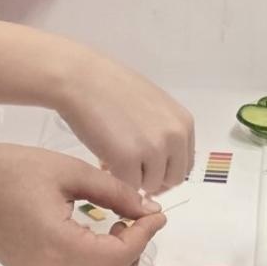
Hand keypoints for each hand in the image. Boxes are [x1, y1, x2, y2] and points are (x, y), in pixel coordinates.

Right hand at [0, 143, 167, 265]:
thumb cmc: (13, 169)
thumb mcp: (70, 171)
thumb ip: (115, 193)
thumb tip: (149, 210)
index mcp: (58, 246)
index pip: (120, 257)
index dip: (146, 234)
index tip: (155, 213)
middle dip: (134, 259)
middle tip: (132, 225)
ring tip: (113, 242)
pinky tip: (93, 252)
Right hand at [39, 39, 194, 193]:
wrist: (81, 79)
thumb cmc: (111, 87)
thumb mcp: (154, 106)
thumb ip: (165, 132)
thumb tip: (162, 163)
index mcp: (183, 123)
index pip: (184, 164)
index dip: (163, 170)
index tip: (145, 167)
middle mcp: (175, 137)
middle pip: (172, 179)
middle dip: (150, 179)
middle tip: (129, 169)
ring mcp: (153, 149)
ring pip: (149, 186)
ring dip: (132, 179)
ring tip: (112, 159)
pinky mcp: (127, 160)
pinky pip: (127, 187)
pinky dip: (115, 179)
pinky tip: (103, 161)